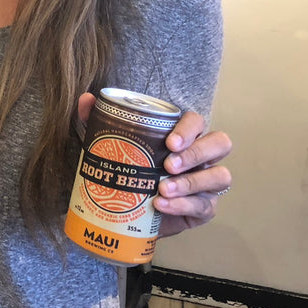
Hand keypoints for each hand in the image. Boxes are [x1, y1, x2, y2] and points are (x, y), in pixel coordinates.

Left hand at [76, 93, 231, 237]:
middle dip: (196, 153)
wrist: (126, 209)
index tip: (169, 142)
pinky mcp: (204, 208)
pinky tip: (161, 205)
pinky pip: (205, 206)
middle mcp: (201, 156)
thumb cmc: (126, 168)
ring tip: (162, 188)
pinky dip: (183, 205)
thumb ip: (98, 119)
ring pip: (220, 176)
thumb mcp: (108, 143)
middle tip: (168, 164)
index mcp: (183, 135)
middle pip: (220, 144)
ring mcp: (207, 182)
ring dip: (191, 182)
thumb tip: (88, 98)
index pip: (198, 122)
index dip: (190, 129)